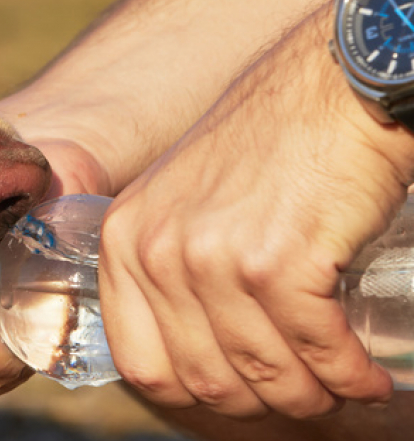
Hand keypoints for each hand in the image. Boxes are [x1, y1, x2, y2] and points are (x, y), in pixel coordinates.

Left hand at [98, 4, 413, 418]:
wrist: (332, 91)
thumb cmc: (267, 147)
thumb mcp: (182, 202)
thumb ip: (168, 267)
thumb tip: (189, 352)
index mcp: (124, 241)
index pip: (140, 362)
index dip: (194, 394)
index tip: (238, 391)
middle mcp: (157, 252)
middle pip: (206, 380)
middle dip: (263, 402)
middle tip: (303, 391)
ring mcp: (213, 258)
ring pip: (264, 375)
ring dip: (312, 395)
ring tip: (340, 384)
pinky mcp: (277, 263)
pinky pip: (316, 352)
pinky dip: (350, 375)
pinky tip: (369, 375)